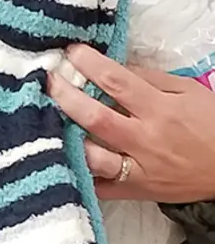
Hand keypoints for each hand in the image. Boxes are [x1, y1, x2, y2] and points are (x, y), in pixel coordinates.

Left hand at [48, 45, 214, 202]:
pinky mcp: (137, 191)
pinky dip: (79, 175)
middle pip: (96, 118)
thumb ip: (148, 78)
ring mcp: (140, 169)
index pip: (117, 82)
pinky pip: (101, 187)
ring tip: (45, 121)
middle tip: (48, 81)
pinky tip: (58, 160)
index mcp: (160, 110)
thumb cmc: (211, 124)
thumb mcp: (187, 92)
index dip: (89, 64)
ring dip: (66, 139)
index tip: (70, 52)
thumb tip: (111, 66)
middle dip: (66, 97)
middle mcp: (146, 140)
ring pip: (93, 157)